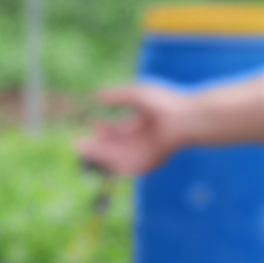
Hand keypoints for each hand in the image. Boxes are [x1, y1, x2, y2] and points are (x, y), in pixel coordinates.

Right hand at [75, 82, 194, 180]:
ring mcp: (147, 153)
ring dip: (100, 155)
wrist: (185, 119)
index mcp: (143, 125)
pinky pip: (127, 167)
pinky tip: (99, 157)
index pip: (120, 131)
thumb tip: (97, 96)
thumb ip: (117, 96)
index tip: (93, 124)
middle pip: (116, 147)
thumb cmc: (165, 103)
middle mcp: (144, 141)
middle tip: (78, 144)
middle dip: (97, 146)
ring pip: (118, 158)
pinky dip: (112, 163)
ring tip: (84, 149)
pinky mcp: (150, 162)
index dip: (105, 130)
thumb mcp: (137, 95)